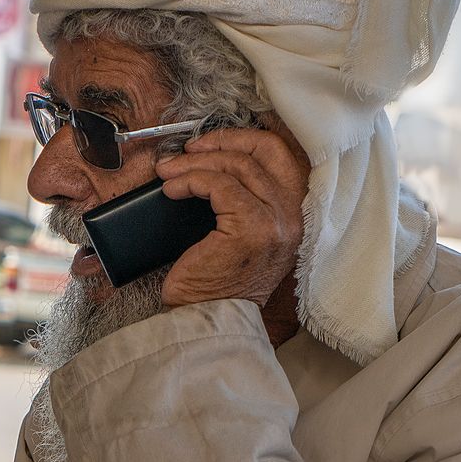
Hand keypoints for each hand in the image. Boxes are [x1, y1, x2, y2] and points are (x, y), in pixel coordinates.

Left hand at [155, 128, 308, 307]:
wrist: (208, 321)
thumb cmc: (214, 286)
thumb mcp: (237, 236)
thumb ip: (239, 201)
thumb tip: (205, 165)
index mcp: (292, 217)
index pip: (279, 157)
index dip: (242, 140)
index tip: (207, 146)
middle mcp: (292, 218)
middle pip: (261, 153)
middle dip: (218, 143)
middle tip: (185, 152)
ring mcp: (275, 223)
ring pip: (237, 166)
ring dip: (195, 163)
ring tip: (168, 172)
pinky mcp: (251, 228)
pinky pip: (218, 185)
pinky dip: (190, 180)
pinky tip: (172, 190)